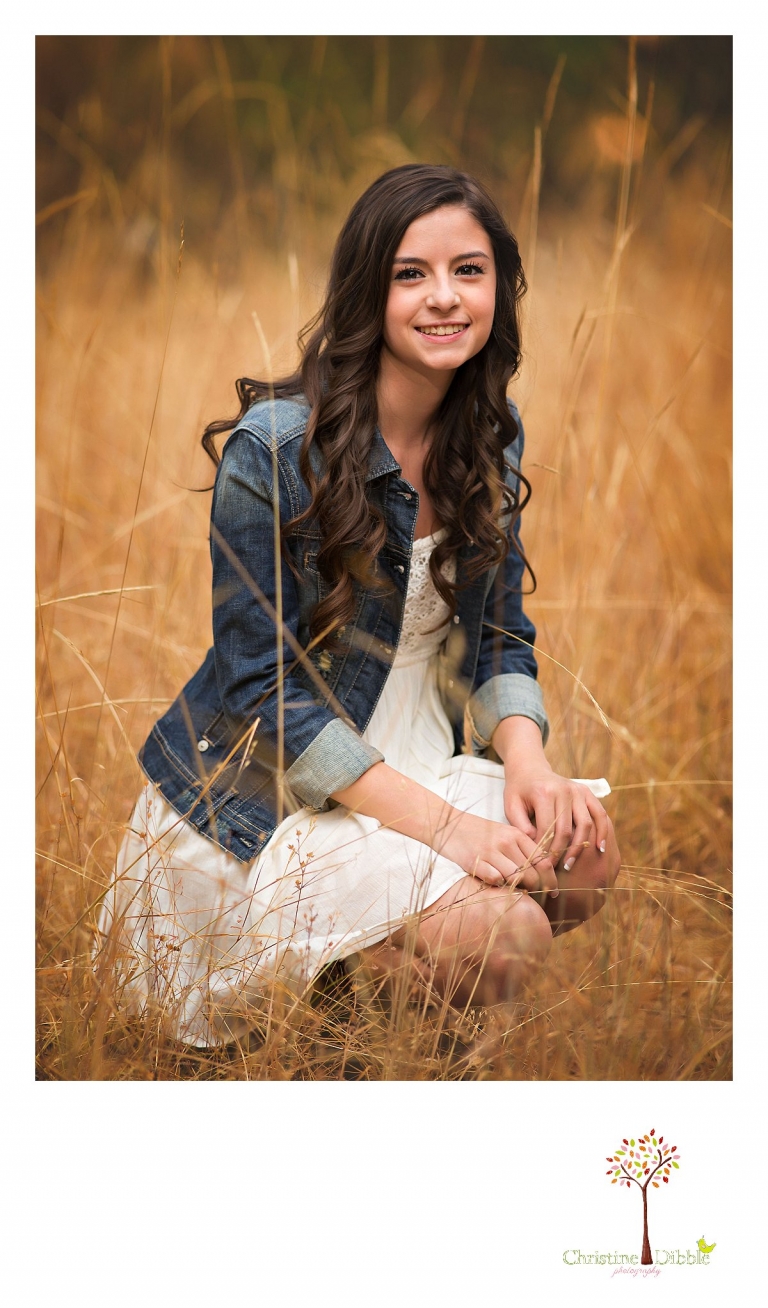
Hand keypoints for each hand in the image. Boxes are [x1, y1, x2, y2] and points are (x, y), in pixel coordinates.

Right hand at [437, 810, 559, 895]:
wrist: (448, 824)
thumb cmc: (479, 832)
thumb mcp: (504, 833)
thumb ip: (522, 848)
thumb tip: (544, 870)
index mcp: (517, 834)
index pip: (542, 860)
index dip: (551, 878)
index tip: (553, 891)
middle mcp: (506, 842)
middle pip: (533, 873)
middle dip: (538, 888)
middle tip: (538, 896)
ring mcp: (490, 851)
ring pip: (517, 878)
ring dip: (519, 889)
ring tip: (517, 892)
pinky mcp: (475, 861)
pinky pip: (495, 880)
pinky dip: (498, 885)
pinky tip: (496, 885)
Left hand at [503, 769, 608, 870]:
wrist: (530, 768)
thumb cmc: (519, 790)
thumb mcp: (511, 805)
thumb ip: (520, 825)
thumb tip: (534, 845)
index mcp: (544, 793)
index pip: (548, 829)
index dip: (545, 850)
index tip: (540, 865)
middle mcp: (564, 790)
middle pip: (566, 829)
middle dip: (560, 853)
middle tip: (554, 870)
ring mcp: (578, 790)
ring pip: (585, 824)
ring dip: (579, 847)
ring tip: (570, 865)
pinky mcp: (587, 792)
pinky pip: (600, 814)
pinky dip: (602, 832)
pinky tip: (599, 849)